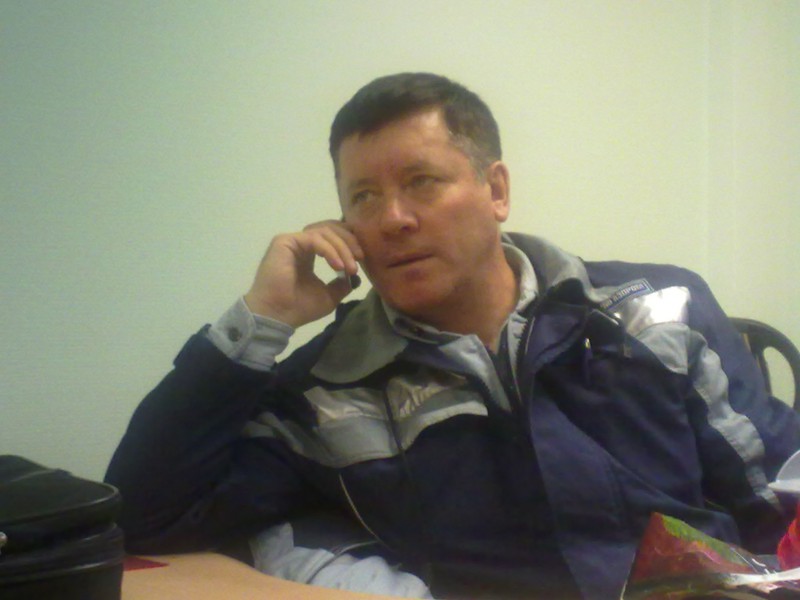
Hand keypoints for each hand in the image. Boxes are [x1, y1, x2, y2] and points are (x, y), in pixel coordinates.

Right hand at [243, 220, 363, 327]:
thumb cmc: (298, 308)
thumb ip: (341, 284)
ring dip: (342, 247)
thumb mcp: (329, 296)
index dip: (349, 242)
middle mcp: (300, 244)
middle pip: (330, 228)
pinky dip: (330, 251)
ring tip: (350, 267)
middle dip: (349, 240)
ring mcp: (292, 241)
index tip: (361, 258)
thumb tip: (354, 277)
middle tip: (360, 257)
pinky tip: (338, 266)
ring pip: (324, 231)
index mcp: (308, 254)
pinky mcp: (285, 241)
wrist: (278, 316)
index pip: (332, 236)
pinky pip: (314, 238)